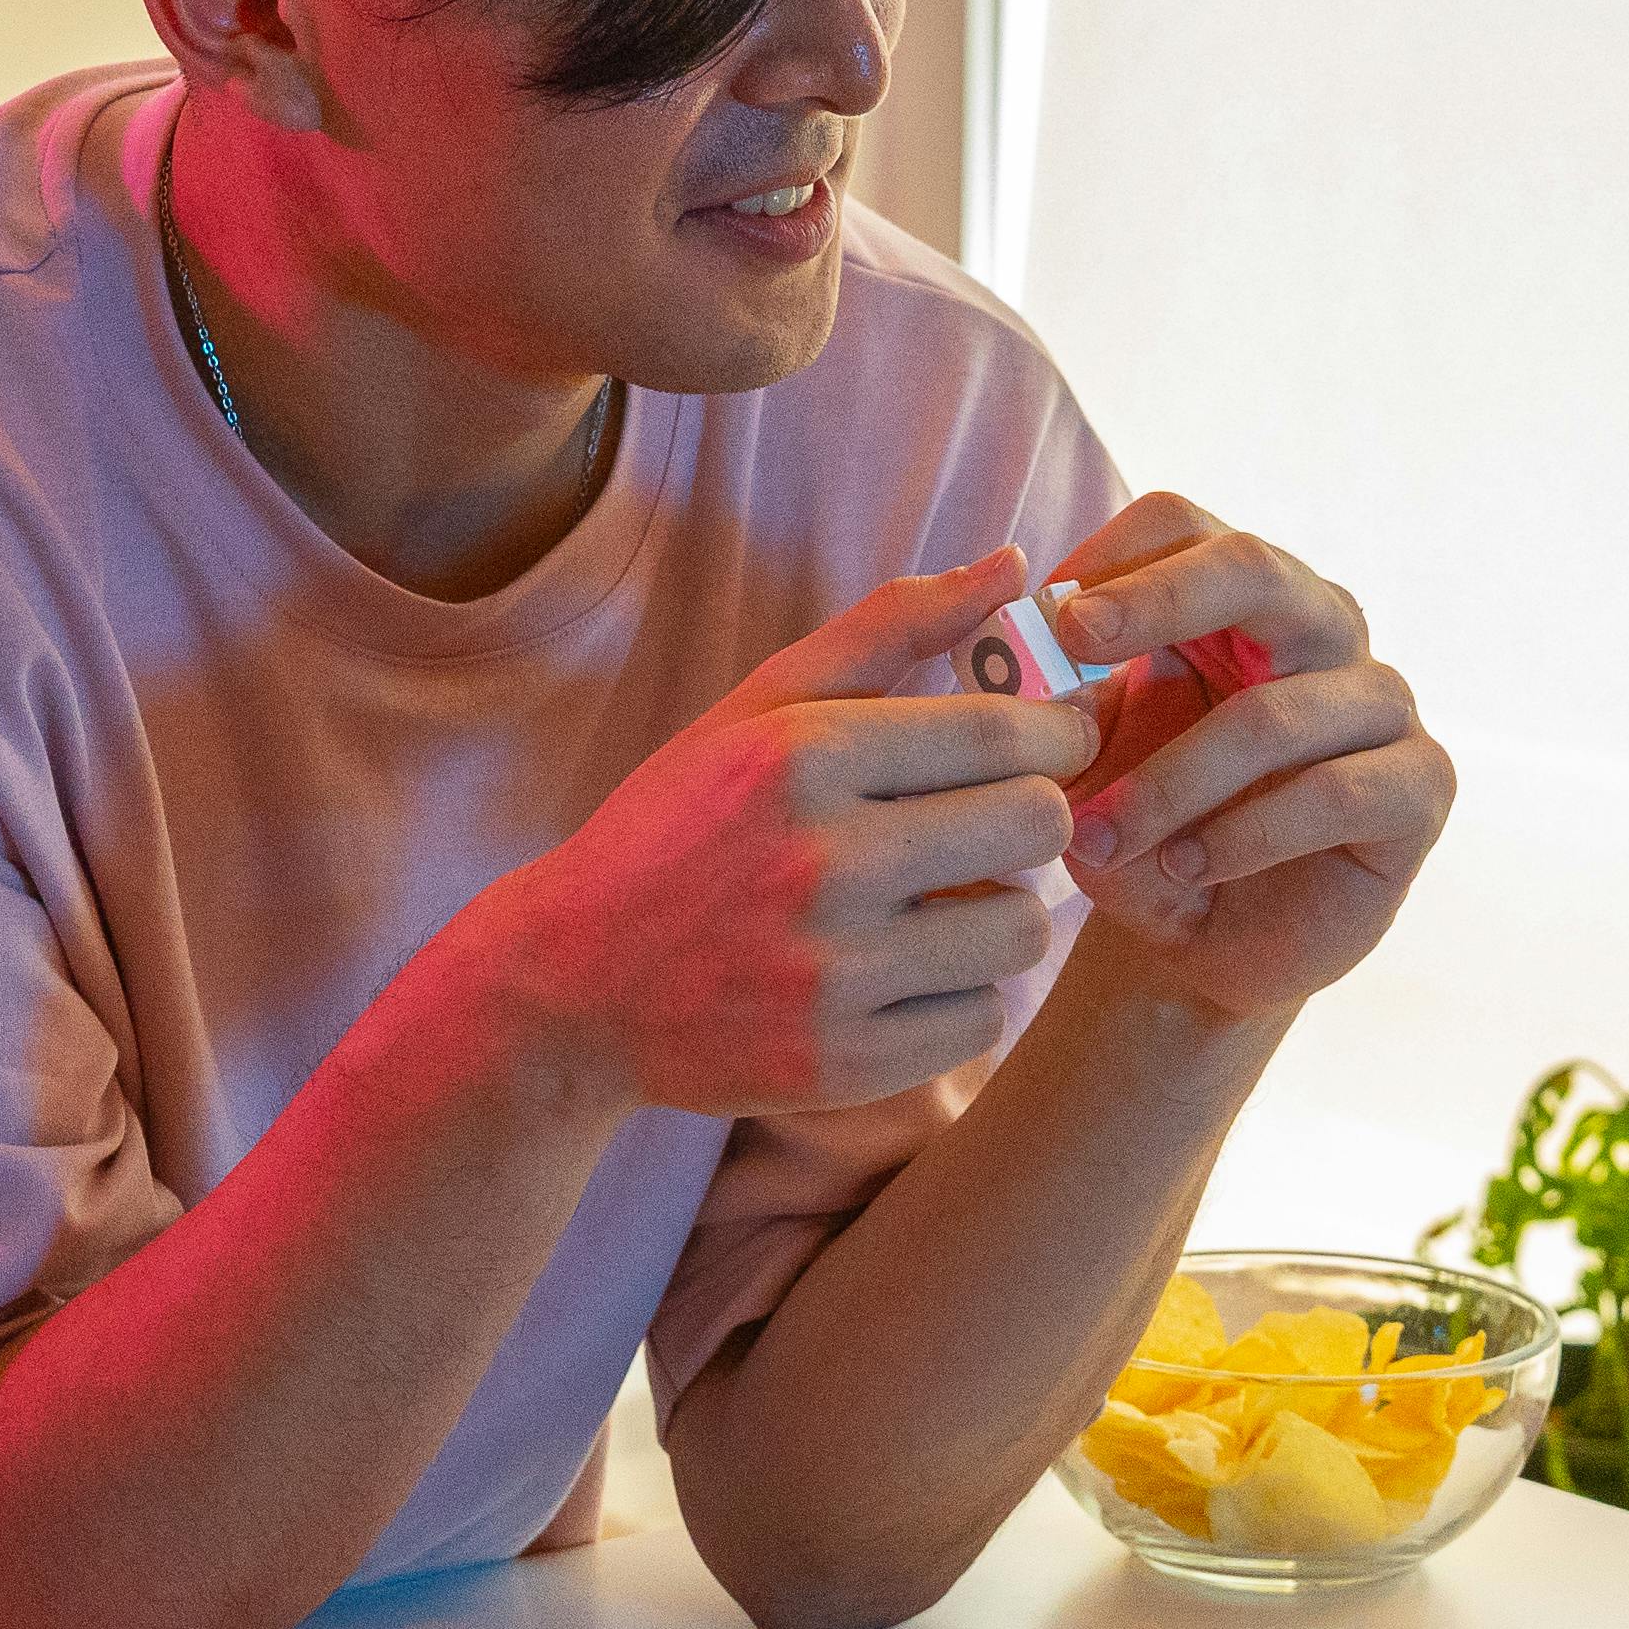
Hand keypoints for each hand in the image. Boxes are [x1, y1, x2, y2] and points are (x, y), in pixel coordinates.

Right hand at [472, 554, 1092, 1122]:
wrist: (570, 984)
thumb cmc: (683, 828)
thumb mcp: (762, 708)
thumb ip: (892, 628)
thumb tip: (1017, 564)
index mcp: (803, 757)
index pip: (1004, 733)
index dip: (1059, 733)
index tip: (1055, 741)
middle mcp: (822, 862)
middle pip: (1037, 824)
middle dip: (1032, 817)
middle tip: (990, 824)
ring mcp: (832, 973)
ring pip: (1022, 930)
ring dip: (997, 913)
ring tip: (937, 905)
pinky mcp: (841, 1064)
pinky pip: (983, 1020)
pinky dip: (957, 998)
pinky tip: (898, 976)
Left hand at [1030, 496, 1452, 1022]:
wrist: (1202, 950)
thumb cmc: (1143, 836)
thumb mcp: (1083, 766)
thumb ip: (1061, 702)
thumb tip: (1028, 645)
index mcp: (1234, 600)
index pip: (1183, 525)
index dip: (1110, 555)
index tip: (1041, 614)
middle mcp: (1320, 627)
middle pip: (1251, 569)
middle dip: (1155, 600)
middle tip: (1074, 639)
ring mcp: (1379, 701)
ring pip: (1273, 715)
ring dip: (1171, 783)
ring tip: (1102, 838)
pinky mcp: (1420, 785)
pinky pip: (1335, 794)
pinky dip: (1246, 836)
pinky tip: (1187, 868)